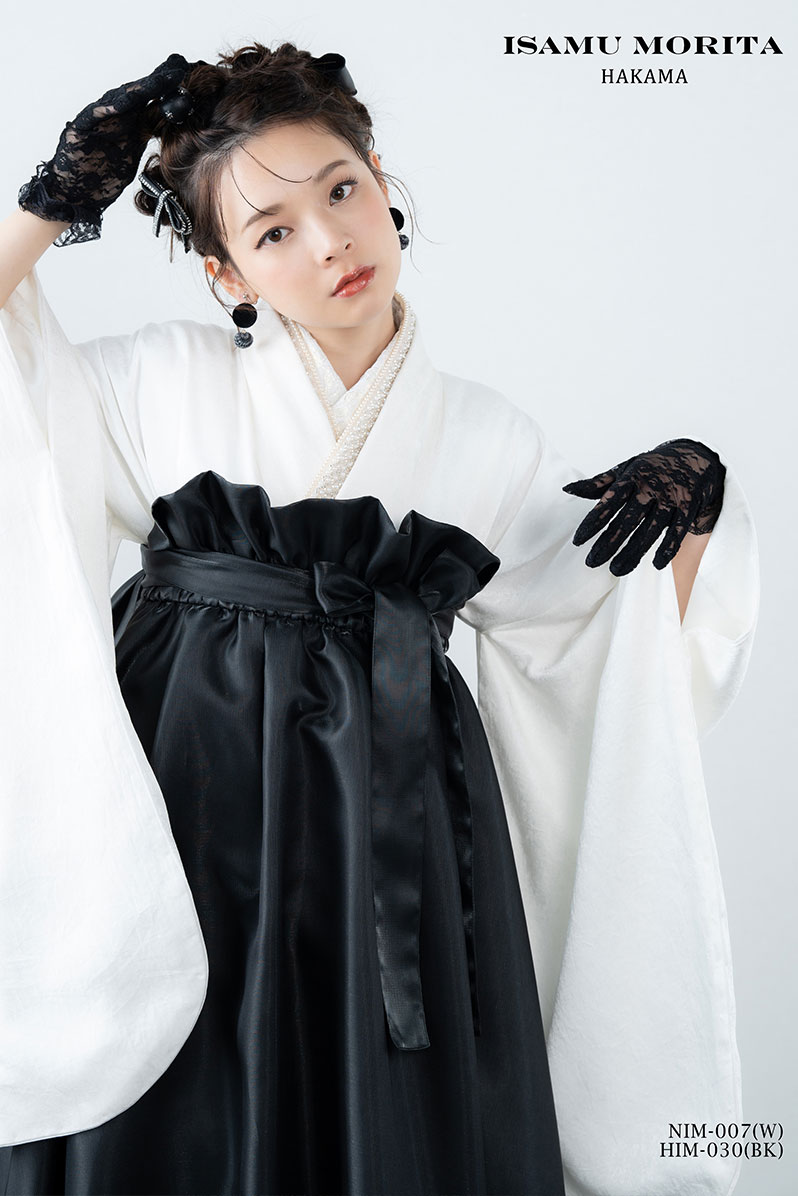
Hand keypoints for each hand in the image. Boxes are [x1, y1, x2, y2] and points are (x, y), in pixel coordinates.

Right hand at [18, 54, 191, 245]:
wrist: (74, 194)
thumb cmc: (102, 176)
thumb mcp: (134, 153)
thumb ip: (149, 137)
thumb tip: (179, 128)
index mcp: (129, 123)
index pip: (152, 101)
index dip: (169, 88)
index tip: (190, 75)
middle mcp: (114, 116)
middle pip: (139, 93)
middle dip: (159, 80)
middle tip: (179, 66)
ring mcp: (96, 121)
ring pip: (120, 99)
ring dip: (140, 89)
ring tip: (160, 79)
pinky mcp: (79, 130)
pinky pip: (95, 116)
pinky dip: (109, 108)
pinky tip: (126, 101)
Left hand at [562, 438, 725, 575]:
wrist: (696, 457)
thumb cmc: (652, 467)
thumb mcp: (626, 468)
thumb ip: (599, 483)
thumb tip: (567, 489)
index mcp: (632, 477)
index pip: (608, 502)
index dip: (593, 522)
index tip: (577, 541)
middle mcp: (650, 488)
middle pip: (627, 520)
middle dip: (608, 543)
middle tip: (592, 563)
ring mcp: (671, 498)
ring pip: (650, 530)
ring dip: (633, 552)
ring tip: (616, 570)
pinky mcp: (688, 507)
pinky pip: (678, 531)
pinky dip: (668, 549)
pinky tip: (656, 565)